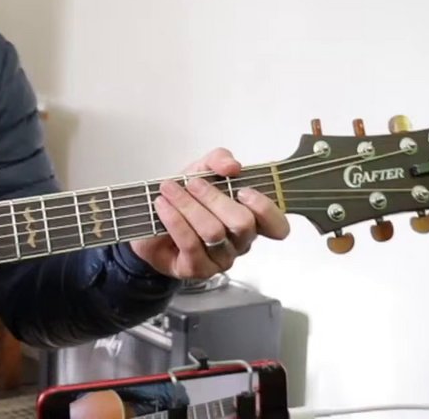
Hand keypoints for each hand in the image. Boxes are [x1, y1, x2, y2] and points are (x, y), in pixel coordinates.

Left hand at [131, 148, 289, 279]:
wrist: (150, 224)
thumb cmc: (184, 200)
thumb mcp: (201, 170)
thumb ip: (219, 160)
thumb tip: (232, 165)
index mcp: (251, 220)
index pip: (278, 226)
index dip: (265, 209)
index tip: (243, 191)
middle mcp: (240, 243)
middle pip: (242, 224)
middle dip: (214, 198)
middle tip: (192, 183)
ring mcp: (221, 259)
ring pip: (213, 232)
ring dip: (188, 206)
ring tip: (169, 190)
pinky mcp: (197, 269)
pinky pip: (191, 244)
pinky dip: (175, 220)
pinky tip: (163, 206)